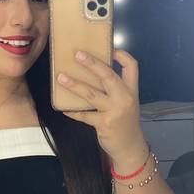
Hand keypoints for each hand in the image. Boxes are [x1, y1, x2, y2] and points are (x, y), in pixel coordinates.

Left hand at [57, 49, 147, 165]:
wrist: (130, 146)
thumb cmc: (125, 121)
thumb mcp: (127, 102)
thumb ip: (115, 89)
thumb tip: (93, 73)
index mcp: (131, 90)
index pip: (132, 66)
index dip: (122, 55)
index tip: (109, 48)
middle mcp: (125, 98)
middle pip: (109, 76)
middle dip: (92, 64)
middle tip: (78, 54)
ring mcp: (115, 111)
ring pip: (92, 94)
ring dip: (75, 85)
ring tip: (61, 78)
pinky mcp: (105, 124)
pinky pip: (84, 115)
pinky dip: (73, 111)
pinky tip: (64, 108)